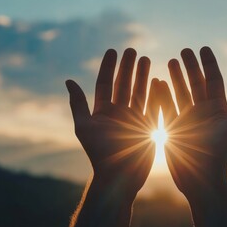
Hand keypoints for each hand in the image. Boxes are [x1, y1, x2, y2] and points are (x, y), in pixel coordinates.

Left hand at [66, 48, 157, 196]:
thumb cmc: (101, 153)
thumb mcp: (85, 127)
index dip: (108, 66)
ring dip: (143, 76)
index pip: (105, 83)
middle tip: (132, 50)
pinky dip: (156, 94)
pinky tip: (158, 81)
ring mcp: (134, 119)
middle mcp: (118, 113)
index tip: (113, 50)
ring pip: (139, 92)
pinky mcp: (147, 127)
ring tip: (146, 59)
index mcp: (103, 112)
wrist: (120, 177)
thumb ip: (78, 104)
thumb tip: (68, 80)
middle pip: (124, 84)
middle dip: (128, 67)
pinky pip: (153, 106)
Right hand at [158, 47, 226, 226]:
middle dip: (190, 66)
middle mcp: (202, 111)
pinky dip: (161, 94)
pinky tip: (156, 82)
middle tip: (183, 51)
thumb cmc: (220, 153)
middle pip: (195, 83)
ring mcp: (186, 118)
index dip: (209, 64)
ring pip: (180, 92)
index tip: (203, 48)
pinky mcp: (173, 126)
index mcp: (218, 109)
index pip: (214, 80)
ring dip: (175, 77)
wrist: (200, 177)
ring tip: (170, 61)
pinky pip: (166, 106)